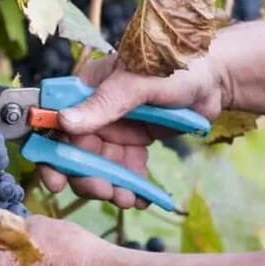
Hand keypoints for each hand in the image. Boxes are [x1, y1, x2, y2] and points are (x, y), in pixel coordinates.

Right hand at [39, 53, 225, 205]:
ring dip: (108, 186)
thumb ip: (104, 103)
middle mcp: (93, 111)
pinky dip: (129, 187)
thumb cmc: (176, 65)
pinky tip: (142, 198)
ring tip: (127, 199)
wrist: (215, 79)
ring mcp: (112, 129)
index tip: (55, 179)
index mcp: (86, 88)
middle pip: (73, 151)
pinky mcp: (131, 143)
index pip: (53, 120)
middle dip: (84, 176)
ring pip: (97, 166)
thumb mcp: (139, 82)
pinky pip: (122, 170)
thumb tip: (63, 122)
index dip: (48, 151)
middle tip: (103, 192)